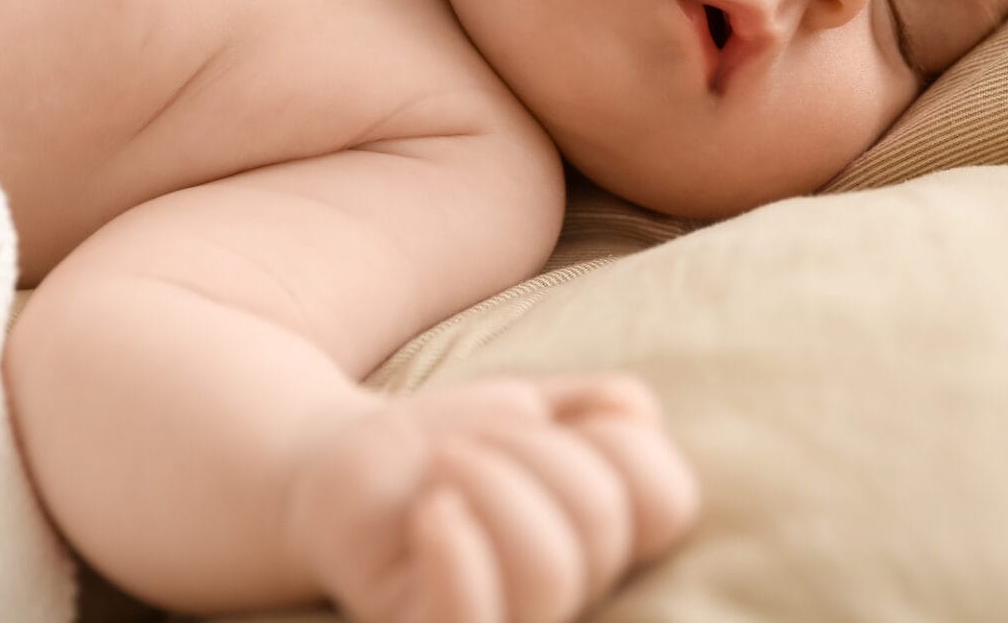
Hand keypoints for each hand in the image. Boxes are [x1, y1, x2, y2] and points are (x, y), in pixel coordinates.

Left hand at [286, 374, 699, 622]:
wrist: (340, 465)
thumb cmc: (446, 446)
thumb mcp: (529, 408)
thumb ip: (595, 406)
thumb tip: (635, 414)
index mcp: (607, 540)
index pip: (667, 502)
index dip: (622, 442)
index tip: (556, 421)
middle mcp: (570, 593)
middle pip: (598, 518)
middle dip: (528, 447)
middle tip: (471, 441)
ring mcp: (501, 618)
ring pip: (547, 569)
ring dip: (488, 480)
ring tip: (444, 468)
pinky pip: (469, 622)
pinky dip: (457, 551)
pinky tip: (431, 508)